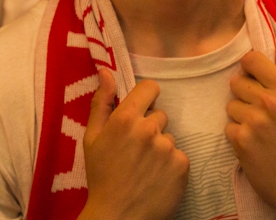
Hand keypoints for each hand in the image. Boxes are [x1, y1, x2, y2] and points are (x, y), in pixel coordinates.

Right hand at [79, 69, 188, 219]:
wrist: (118, 217)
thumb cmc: (101, 177)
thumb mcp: (92, 138)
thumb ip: (101, 102)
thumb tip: (105, 71)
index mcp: (125, 118)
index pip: (150, 88)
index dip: (145, 98)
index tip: (140, 111)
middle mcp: (149, 129)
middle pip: (159, 115)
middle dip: (150, 127)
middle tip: (135, 150)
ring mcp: (168, 147)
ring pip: (169, 137)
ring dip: (160, 148)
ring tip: (145, 168)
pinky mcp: (182, 165)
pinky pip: (179, 155)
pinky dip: (171, 165)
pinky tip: (156, 178)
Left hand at [225, 44, 275, 219]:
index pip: (251, 60)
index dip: (250, 68)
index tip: (254, 79)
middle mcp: (269, 101)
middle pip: (236, 82)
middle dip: (244, 95)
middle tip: (259, 111)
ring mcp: (253, 121)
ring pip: (230, 105)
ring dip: (240, 117)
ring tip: (259, 131)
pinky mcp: (240, 140)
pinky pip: (228, 127)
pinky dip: (238, 136)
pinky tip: (254, 145)